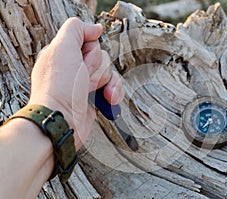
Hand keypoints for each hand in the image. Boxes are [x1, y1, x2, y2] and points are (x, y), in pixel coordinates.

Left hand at [29, 17, 123, 149]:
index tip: (80, 61)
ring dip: (107, 82)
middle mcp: (74, 68)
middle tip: (83, 78)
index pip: (89, 41)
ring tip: (94, 91)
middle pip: (102, 57)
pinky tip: (107, 100)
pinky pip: (114, 88)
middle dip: (98, 68)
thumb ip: (76, 29)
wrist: (63, 122)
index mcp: (64, 54)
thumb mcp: (62, 49)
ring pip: (110, 72)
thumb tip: (96, 28)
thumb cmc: (59, 89)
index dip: (90, 50)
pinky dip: (114, 94)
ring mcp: (85, 84)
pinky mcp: (95, 98)